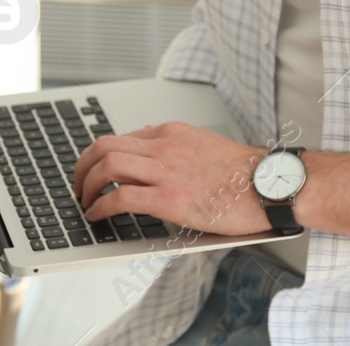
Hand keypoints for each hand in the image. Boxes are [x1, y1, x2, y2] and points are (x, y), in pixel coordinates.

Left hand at [72, 121, 272, 235]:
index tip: (94, 171)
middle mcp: (164, 145)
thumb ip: (176, 151)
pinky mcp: (169, 198)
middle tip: (79, 185)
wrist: (270, 185)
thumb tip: (153, 162)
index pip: (122, 137)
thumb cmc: (244, 174)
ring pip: (107, 166)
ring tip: (84, 202)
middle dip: (82, 167)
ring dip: (86, 186)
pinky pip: (120, 198)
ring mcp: (166, 170)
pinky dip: (101, 207)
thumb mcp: (203, 147)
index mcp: (172, 132)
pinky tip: (97, 216)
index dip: (101, 156)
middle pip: (104, 146)